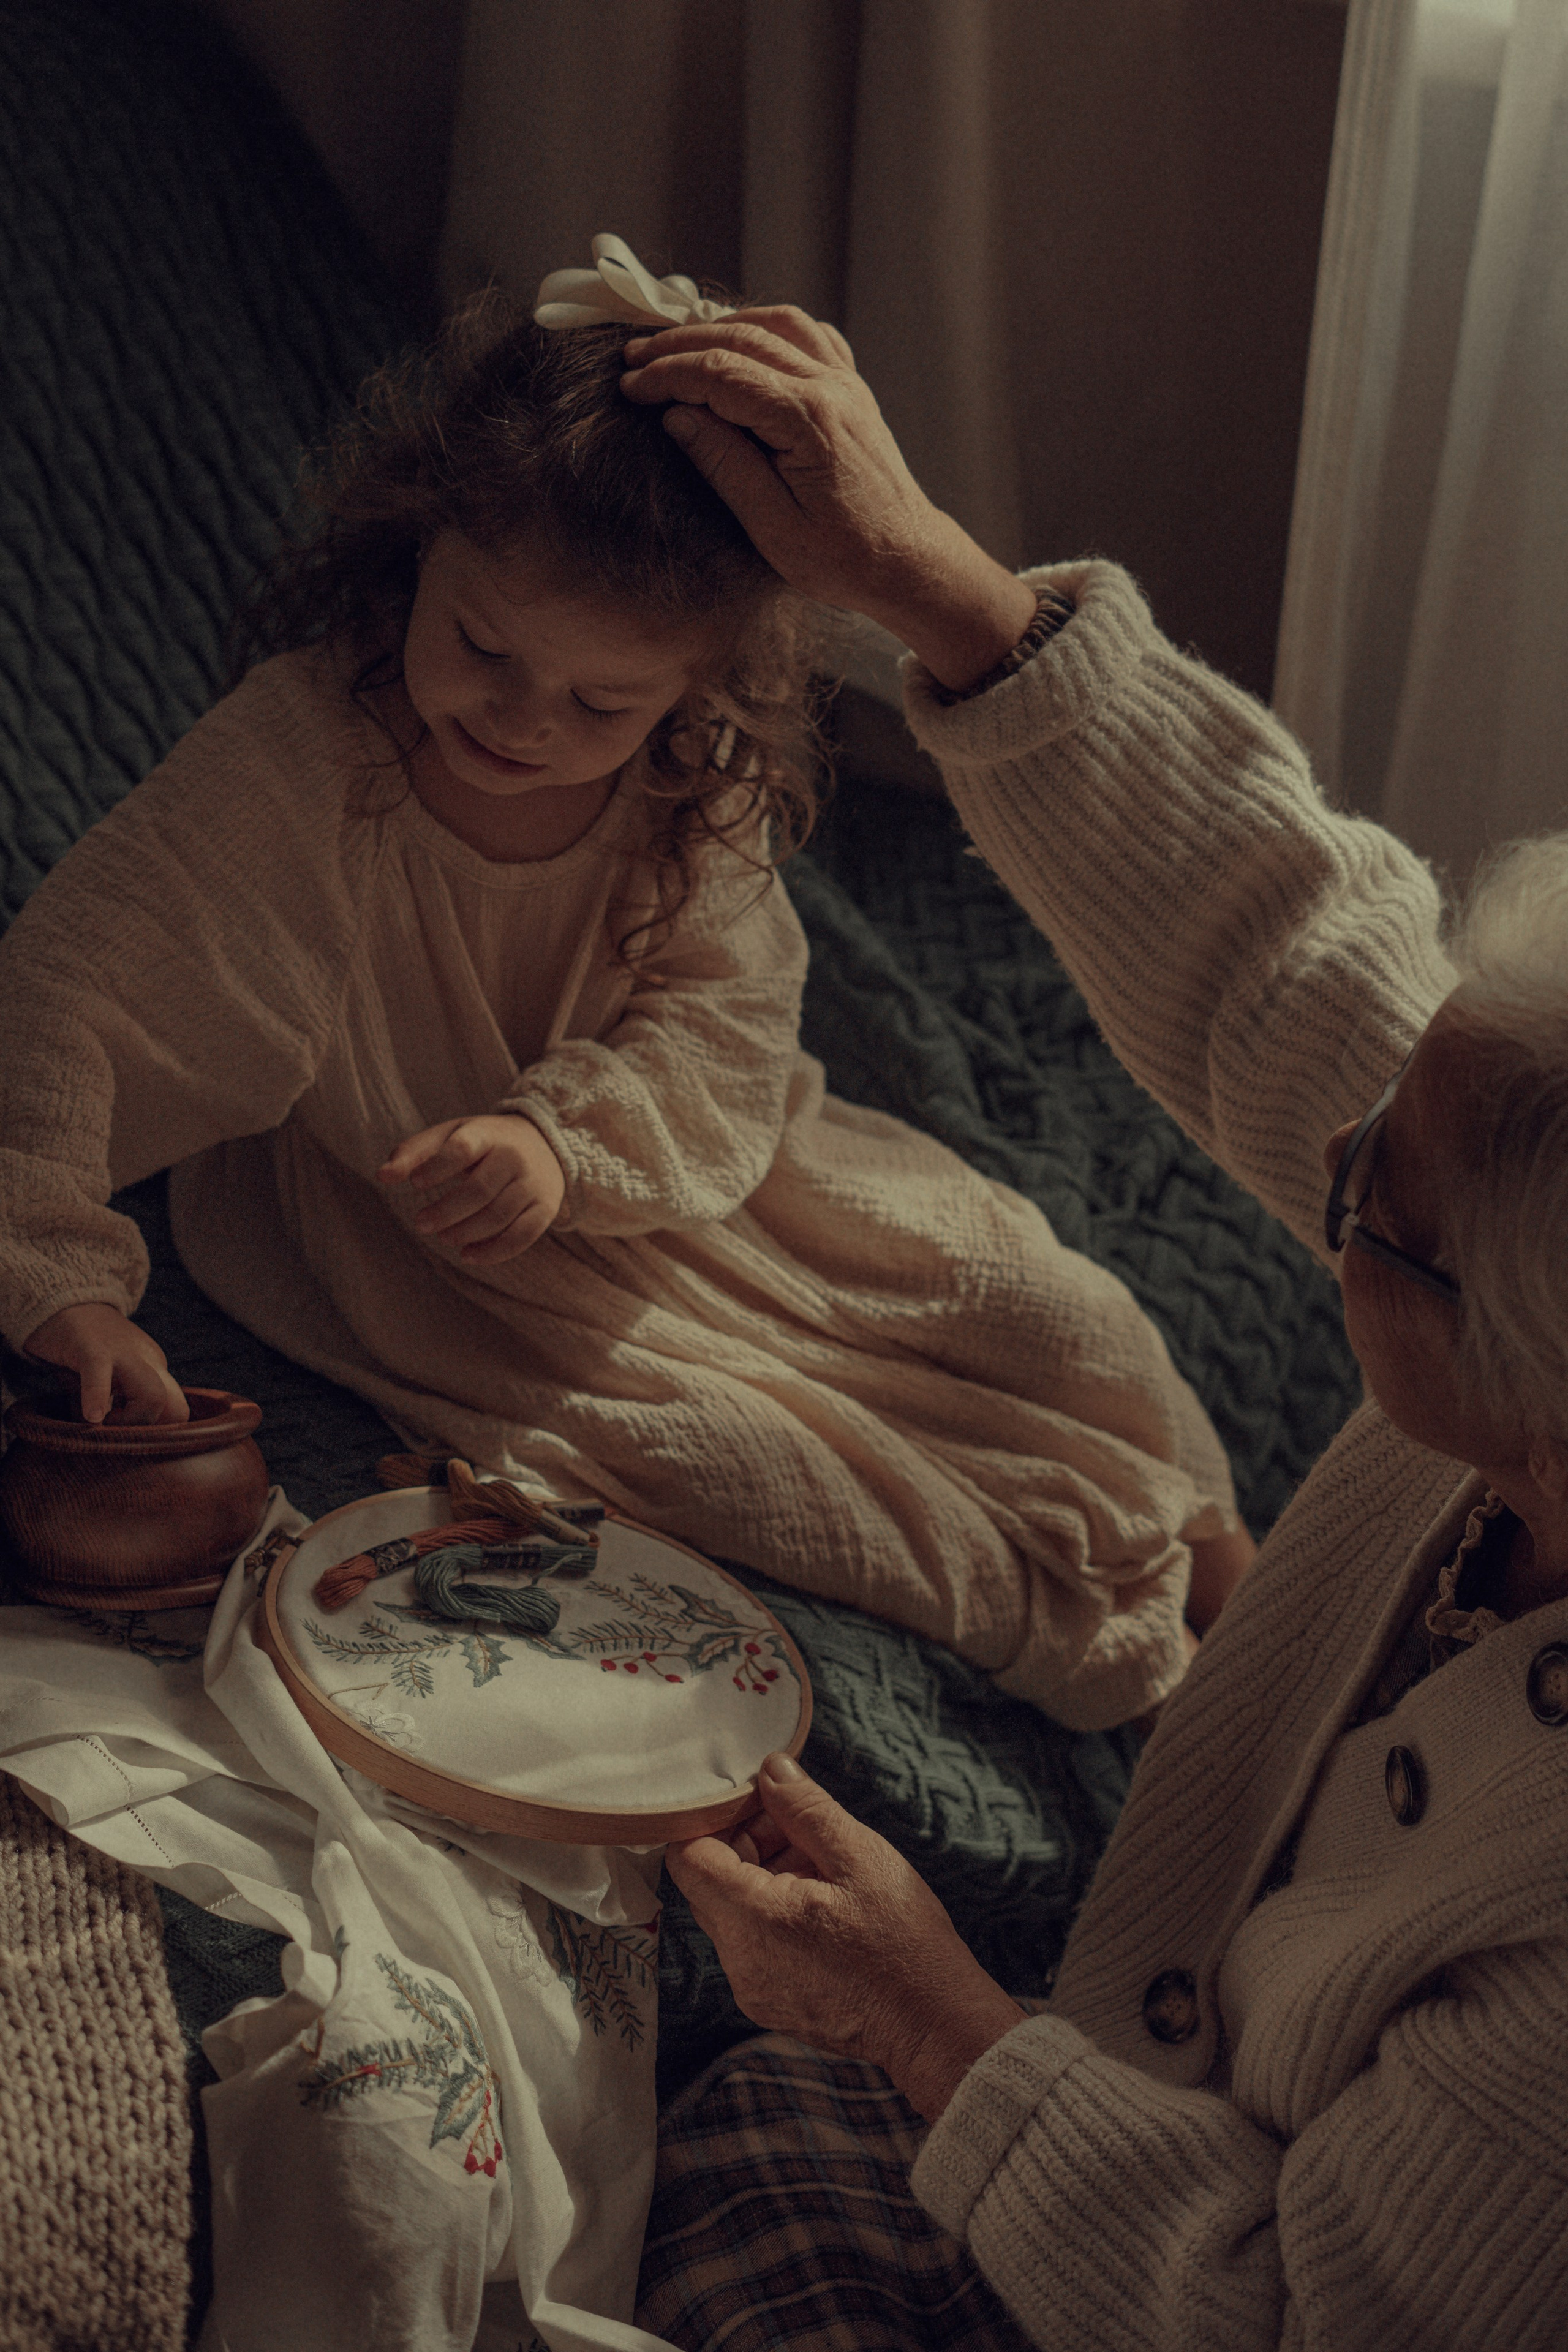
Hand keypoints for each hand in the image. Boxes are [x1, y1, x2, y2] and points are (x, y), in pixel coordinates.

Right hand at [23, 1302, 187, 1425]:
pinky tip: (90, 1417)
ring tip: (99, 1422)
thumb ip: (113, 1407)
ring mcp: (124, 1351)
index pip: (176, 1413)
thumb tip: (109, 1444)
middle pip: (176, 1409)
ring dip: (128, 1423)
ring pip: (153, 1395)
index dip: (152, 1434)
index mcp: (155, 1369)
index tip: (123, 1438)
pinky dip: (98, 1398)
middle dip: (149, 1433)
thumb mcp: (104, 1381)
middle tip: (114, 1434)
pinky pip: (101, 1375)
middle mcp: (148, 1360)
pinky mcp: (92, 1346)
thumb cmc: (80, 1349)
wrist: (59, 1300)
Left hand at [377, 1114, 565, 1263]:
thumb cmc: (483, 1143)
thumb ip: (415, 1152)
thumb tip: (381, 1176)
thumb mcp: (451, 1135)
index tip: (415, 1184)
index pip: (462, 1149)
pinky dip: (493, 1252)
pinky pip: (521, 1237)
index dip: (436, 1168)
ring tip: (444, 1238)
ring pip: (498, 1217)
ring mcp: (533, 1183)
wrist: (545, 1144)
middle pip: (479, 1191)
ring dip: (465, 1233)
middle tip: (421, 1224)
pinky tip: (468, 1255)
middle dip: (445, 1212)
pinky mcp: (545, 1208)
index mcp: (488, 1133)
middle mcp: (515, 1156)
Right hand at [620, 310, 1037, 692]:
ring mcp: (845, 383)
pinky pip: (807, 335)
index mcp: (808, 421)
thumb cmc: (843, 558)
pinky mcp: (851, 389)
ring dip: (721, 324)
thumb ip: (725, 464)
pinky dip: (766, 328)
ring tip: (676, 342)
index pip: (721, 375)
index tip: (630, 386)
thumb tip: (678, 416)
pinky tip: (739, 340)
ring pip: (775, 324)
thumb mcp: (772, 526)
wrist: (906, 561)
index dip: (669, 375)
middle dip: (681, 344)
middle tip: (634, 356)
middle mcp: (830, 388)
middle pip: (742, 338)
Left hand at [666, 1753, 1024, 2121]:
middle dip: (746, 1842)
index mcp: (752, 1919)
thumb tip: (770, 1770)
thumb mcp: (859, 1856)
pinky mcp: (770, 2002)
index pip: (689, 1856)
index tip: (754, 1800)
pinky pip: (752, 1945)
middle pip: (709, 1883)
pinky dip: (774, 1914)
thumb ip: (805, 1809)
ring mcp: (752, 1988)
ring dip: (764, 1877)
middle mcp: (738, 1960)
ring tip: (821, 1865)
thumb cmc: (902, 1941)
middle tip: (799, 1826)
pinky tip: (823, 1904)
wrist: (934, 2023)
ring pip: (733, 1913)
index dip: (713, 1819)